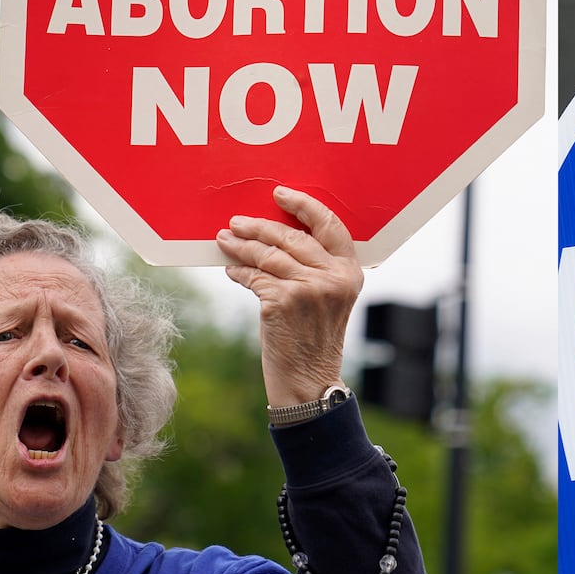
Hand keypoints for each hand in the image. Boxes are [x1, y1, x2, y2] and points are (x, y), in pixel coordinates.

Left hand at [216, 187, 362, 405]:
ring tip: (224, 241)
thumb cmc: (312, 338)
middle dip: (259, 226)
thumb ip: (313, 266)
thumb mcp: (326, 298)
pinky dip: (238, 273)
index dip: (303, 205)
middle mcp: (334, 276)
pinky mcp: (284, 301)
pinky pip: (254, 277)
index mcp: (350, 271)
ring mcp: (310, 288)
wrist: (308, 379)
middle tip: (237, 222)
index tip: (280, 194)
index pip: (329, 224)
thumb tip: (273, 234)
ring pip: (268, 255)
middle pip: (291, 236)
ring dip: (241, 246)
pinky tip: (231, 271)